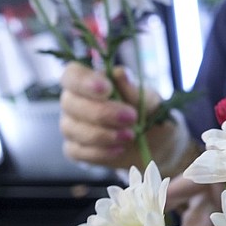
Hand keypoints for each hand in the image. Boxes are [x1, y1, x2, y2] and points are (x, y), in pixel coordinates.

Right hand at [59, 61, 188, 172]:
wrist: (156, 144)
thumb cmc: (150, 114)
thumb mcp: (150, 101)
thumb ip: (134, 90)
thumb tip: (119, 73)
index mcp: (91, 80)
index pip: (73, 74)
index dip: (83, 81)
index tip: (107, 90)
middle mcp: (75, 101)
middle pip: (69, 102)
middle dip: (101, 112)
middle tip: (131, 117)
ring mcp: (72, 126)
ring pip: (72, 128)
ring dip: (102, 134)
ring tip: (130, 135)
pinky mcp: (75, 149)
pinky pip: (77, 150)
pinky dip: (99, 152)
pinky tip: (119, 150)